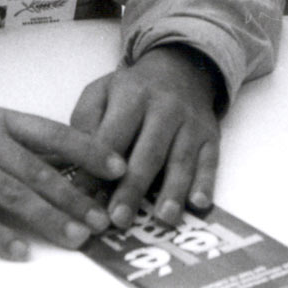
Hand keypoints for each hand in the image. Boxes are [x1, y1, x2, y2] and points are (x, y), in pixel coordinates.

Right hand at [0, 107, 126, 260]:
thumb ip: (24, 144)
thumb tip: (74, 162)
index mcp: (2, 121)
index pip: (55, 134)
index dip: (90, 150)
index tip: (120, 168)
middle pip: (39, 171)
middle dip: (76, 197)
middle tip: (104, 220)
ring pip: (13, 194)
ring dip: (49, 218)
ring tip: (77, 238)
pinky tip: (20, 252)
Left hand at [69, 45, 221, 229]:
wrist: (181, 68)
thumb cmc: (131, 91)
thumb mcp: (100, 93)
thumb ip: (84, 124)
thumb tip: (77, 167)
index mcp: (132, 95)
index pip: (113, 136)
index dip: (99, 168)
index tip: (85, 198)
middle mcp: (165, 108)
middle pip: (148, 152)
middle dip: (133, 188)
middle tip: (119, 219)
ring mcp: (191, 123)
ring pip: (182, 160)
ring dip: (173, 191)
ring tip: (163, 218)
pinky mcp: (211, 136)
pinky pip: (210, 161)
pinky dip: (206, 182)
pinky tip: (198, 203)